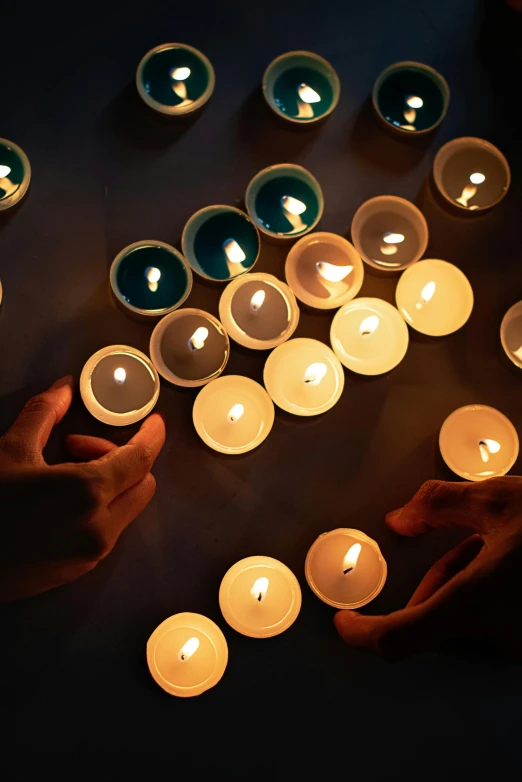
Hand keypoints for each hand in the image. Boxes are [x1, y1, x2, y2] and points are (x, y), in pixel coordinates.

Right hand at [0, 376, 165, 600]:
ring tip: (60, 474)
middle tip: (75, 448)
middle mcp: (99, 527)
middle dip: (120, 459)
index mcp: (87, 493)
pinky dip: (97, 508)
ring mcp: (91, 553)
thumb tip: (65, 388)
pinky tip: (59, 502)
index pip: (141, 459)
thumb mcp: (10, 450)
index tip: (154, 423)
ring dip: (108, 485)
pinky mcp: (79, 570)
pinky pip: (107, 530)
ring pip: (126, 508)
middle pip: (141, 484)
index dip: (152, 435)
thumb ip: (45, 413)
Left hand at [335, 478, 521, 660]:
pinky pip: (490, 625)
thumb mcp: (496, 500)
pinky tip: (508, 568)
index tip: (344, 622)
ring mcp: (519, 648)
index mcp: (475, 604)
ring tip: (499, 548)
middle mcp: (498, 638)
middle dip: (438, 577)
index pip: (398, 638)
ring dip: (464, 584)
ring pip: (462, 618)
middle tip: (472, 543)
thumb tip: (399, 519)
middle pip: (434, 615)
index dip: (362, 633)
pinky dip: (486, 597)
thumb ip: (439, 506)